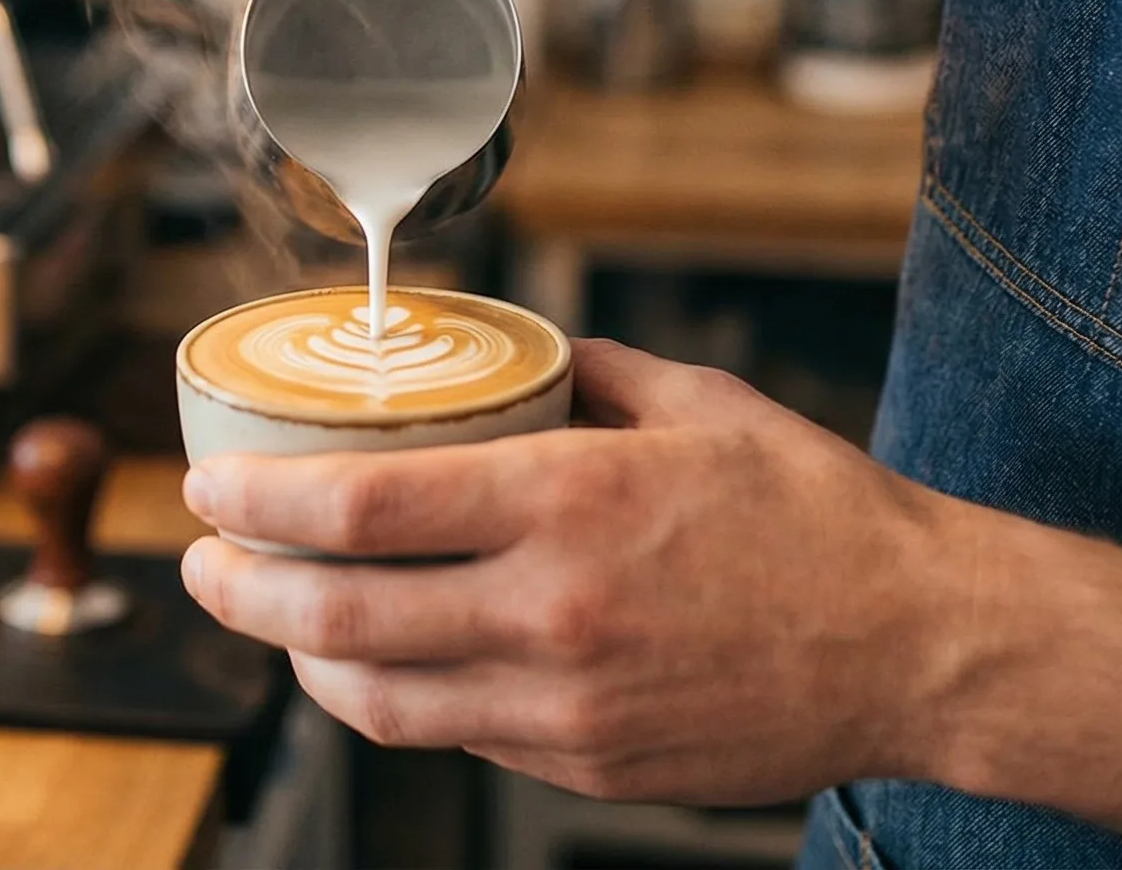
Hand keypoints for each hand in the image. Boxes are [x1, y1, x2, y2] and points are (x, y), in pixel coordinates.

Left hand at [177, 340, 955, 802]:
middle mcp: (552, 612)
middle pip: (335, 614)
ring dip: (300, 656)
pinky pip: (456, 737)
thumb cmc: (820, 517)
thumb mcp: (697, 404)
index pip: (359, 510)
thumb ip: (583, 373)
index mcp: (570, 502)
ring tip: (273, 615)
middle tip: (200, 560)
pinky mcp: (588, 769)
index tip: (208, 484)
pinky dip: (397, 697)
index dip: (257, 500)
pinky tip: (382, 659)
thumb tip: (507, 351)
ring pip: (378, 698)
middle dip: (238, 588)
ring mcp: (565, 707)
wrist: (920, 647)